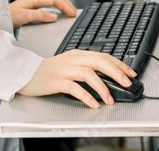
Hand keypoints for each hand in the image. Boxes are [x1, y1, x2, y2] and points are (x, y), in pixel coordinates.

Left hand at [9, 0, 76, 29]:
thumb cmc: (8, 17)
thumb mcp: (24, 17)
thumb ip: (39, 16)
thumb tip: (54, 16)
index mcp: (33, 0)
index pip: (53, 0)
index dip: (64, 6)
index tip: (72, 13)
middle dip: (65, 2)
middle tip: (74, 11)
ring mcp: (32, 1)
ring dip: (61, 1)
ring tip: (69, 8)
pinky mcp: (30, 5)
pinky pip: (46, 0)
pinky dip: (55, 3)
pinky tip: (56, 8)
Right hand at [18, 50, 137, 107]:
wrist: (26, 74)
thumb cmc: (49, 71)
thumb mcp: (69, 65)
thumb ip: (86, 67)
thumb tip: (108, 77)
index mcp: (78, 54)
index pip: (103, 56)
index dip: (119, 64)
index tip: (131, 73)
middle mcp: (72, 59)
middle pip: (99, 61)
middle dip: (116, 71)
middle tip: (127, 82)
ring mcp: (64, 69)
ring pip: (88, 73)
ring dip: (102, 87)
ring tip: (110, 99)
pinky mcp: (56, 80)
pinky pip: (74, 88)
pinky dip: (86, 96)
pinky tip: (93, 103)